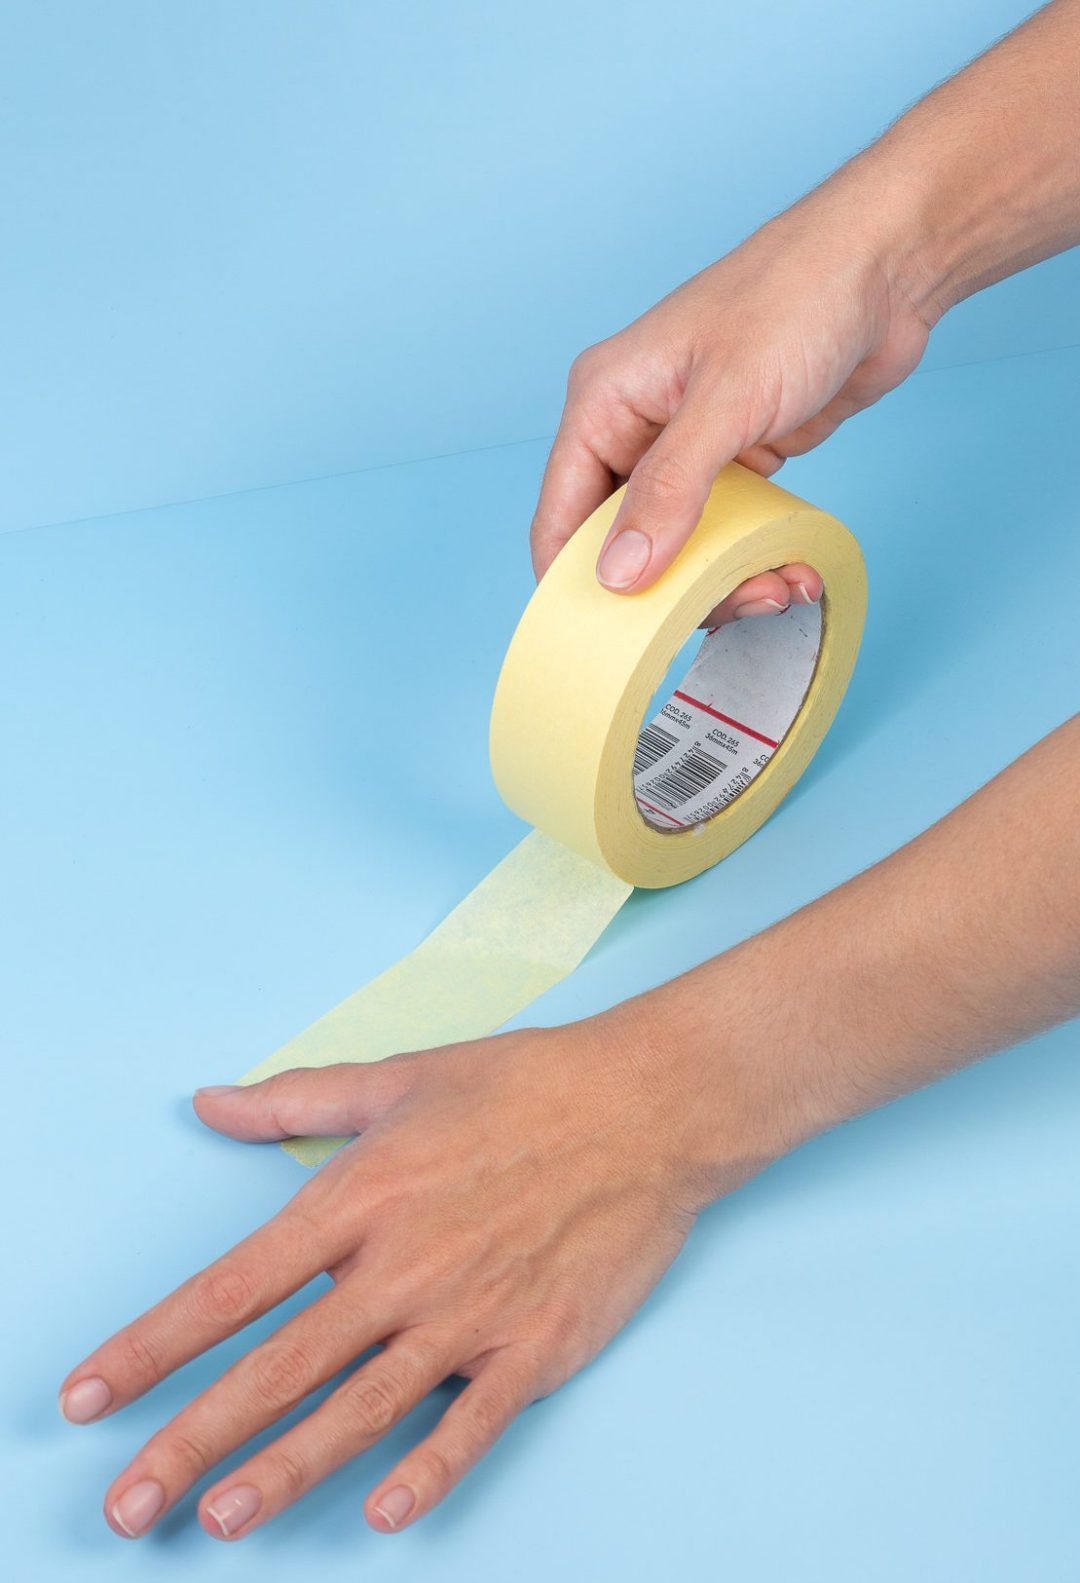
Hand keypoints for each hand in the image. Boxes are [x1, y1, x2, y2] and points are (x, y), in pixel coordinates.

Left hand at [58, 1009, 749, 1540]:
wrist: (648, 1104)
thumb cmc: (524, 1085)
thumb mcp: (400, 1078)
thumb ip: (297, 1099)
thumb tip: (211, 1100)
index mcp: (361, 1196)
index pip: (234, 1287)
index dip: (155, 1345)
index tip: (91, 1393)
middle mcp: (403, 1264)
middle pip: (279, 1367)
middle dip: (192, 1441)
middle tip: (126, 1506)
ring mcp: (471, 1311)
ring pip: (361, 1409)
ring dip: (286, 1470)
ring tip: (219, 1520)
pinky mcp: (536, 1345)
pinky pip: (472, 1423)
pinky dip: (430, 1471)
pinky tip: (386, 1513)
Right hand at [530, 171, 932, 619]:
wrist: (890, 265)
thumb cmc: (799, 296)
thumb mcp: (726, 403)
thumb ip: (668, 492)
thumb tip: (617, 574)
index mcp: (605, 401)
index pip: (561, 517)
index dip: (577, 584)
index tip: (612, 641)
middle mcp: (637, 426)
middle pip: (623, 544)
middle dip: (670, 591)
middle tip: (730, 608)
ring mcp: (689, 445)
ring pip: (680, 546)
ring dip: (723, 581)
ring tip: (777, 591)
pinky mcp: (739, 457)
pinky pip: (728, 531)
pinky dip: (753, 559)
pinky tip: (790, 571)